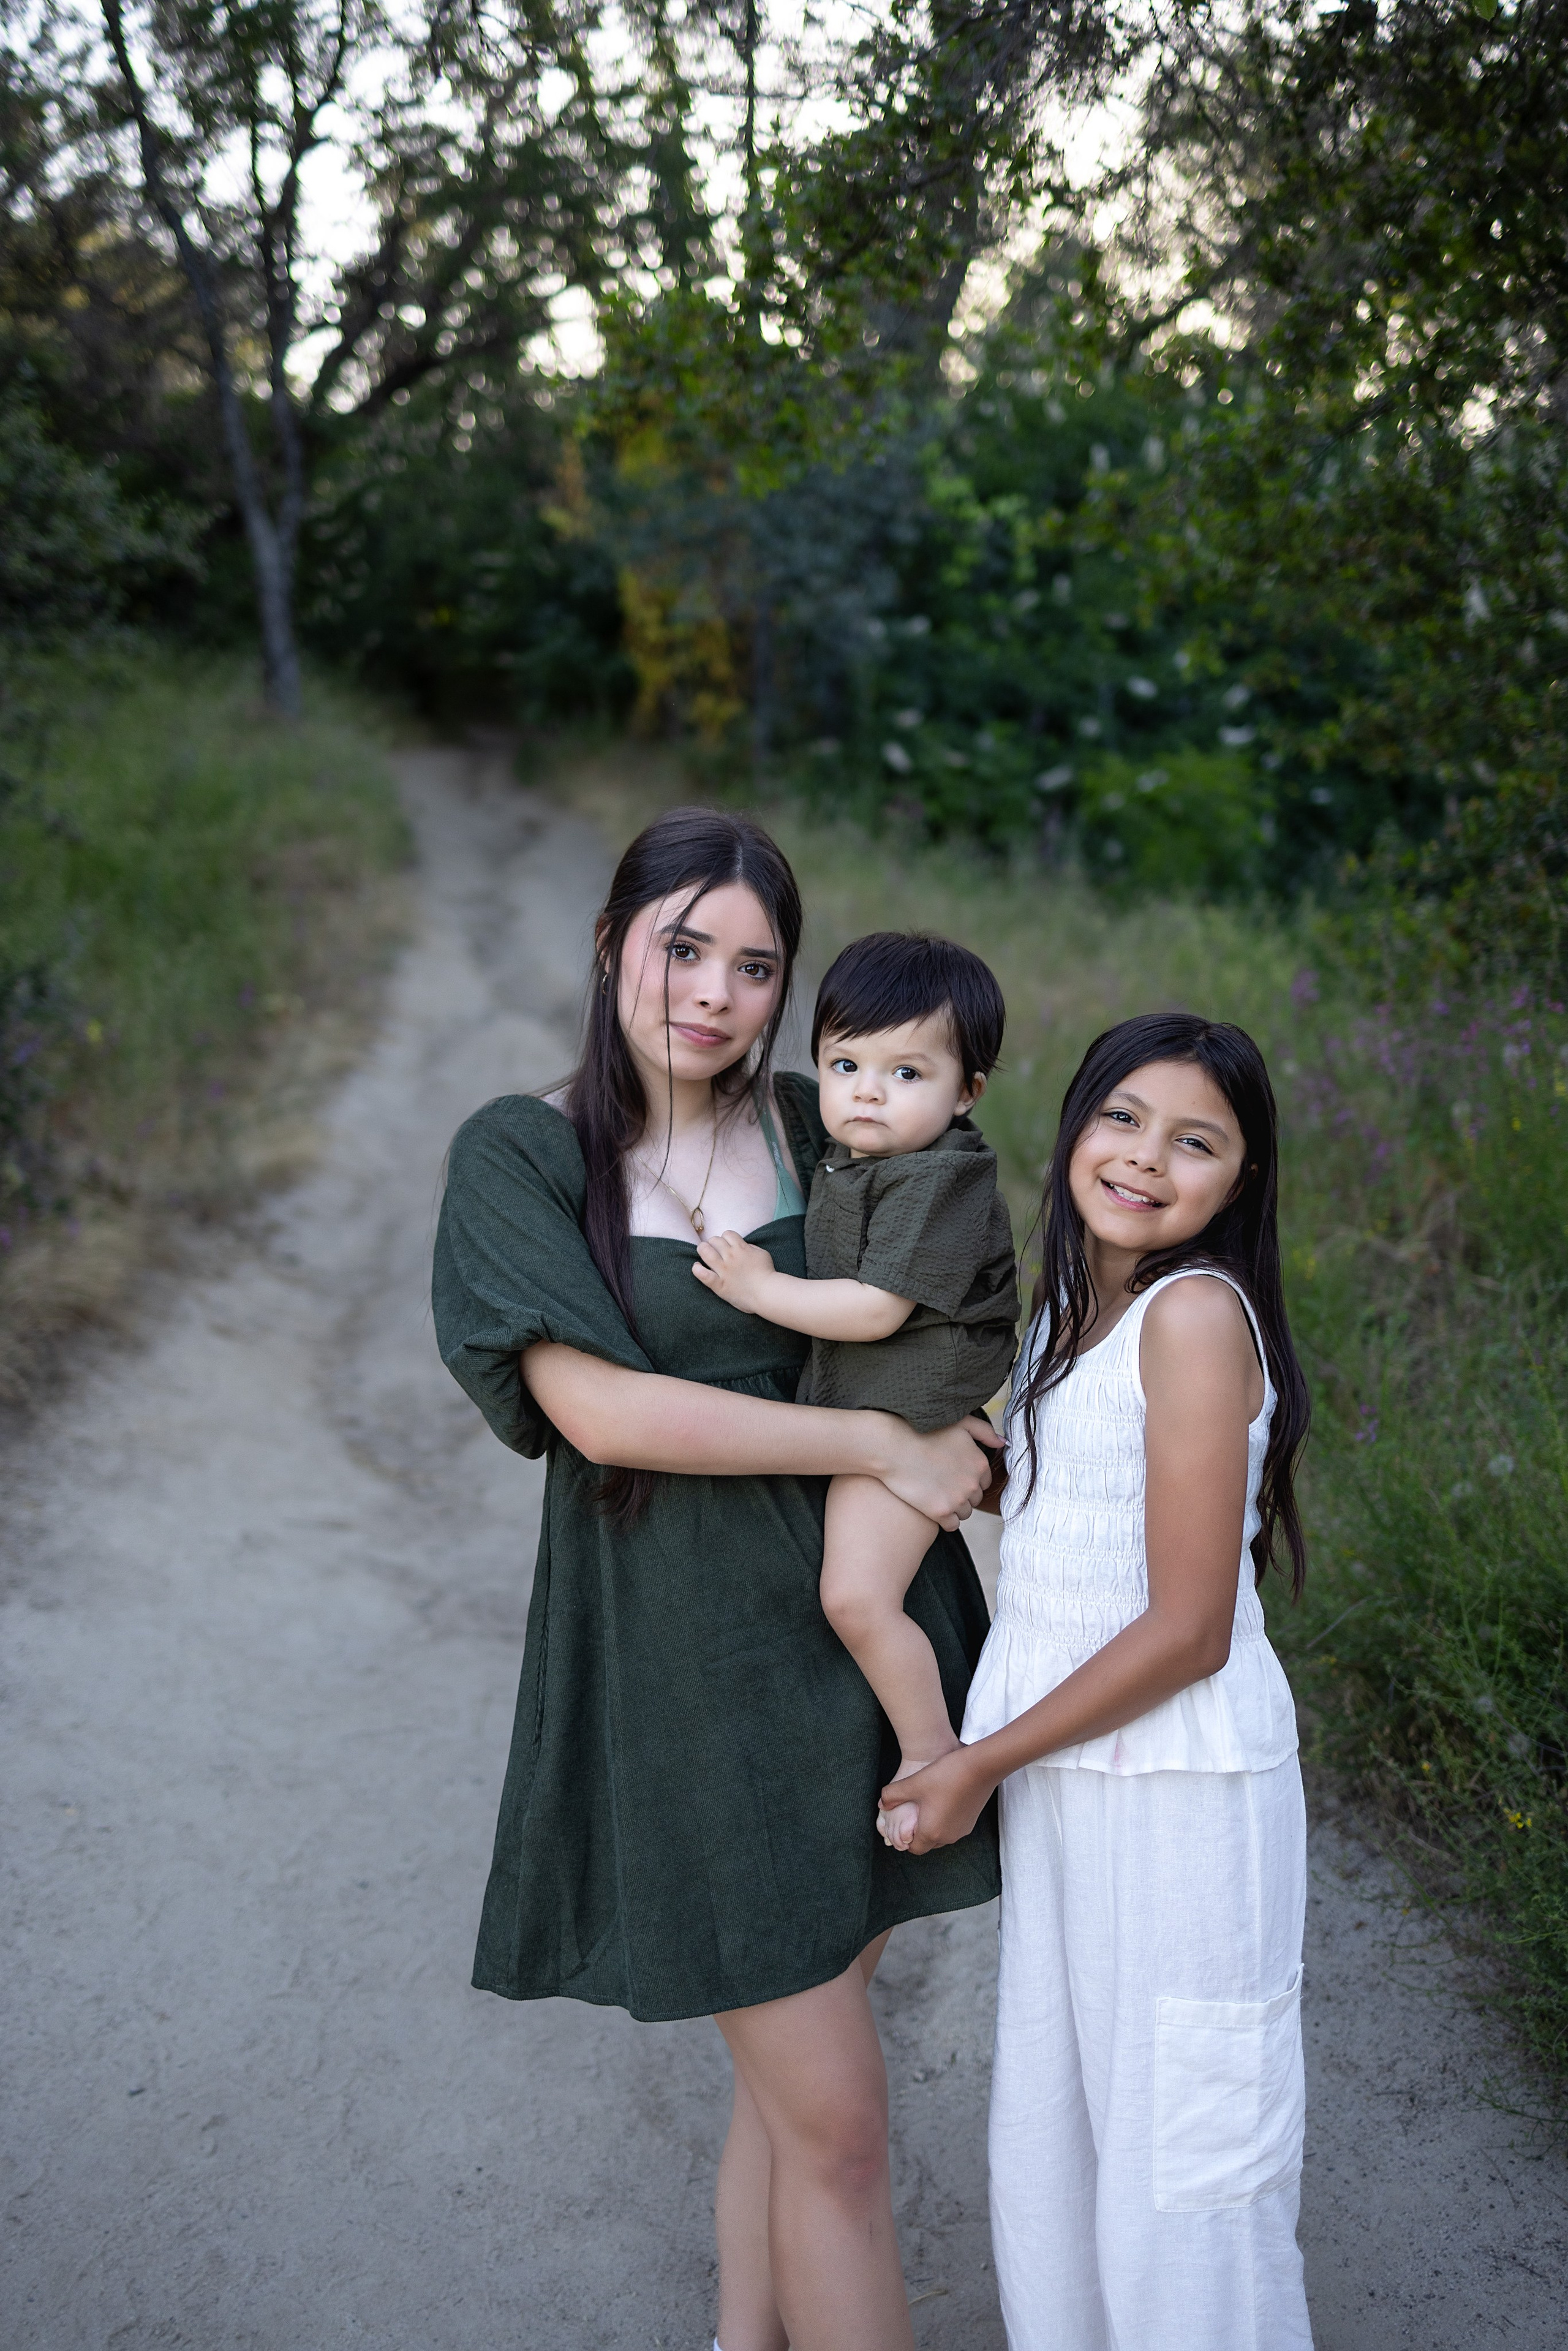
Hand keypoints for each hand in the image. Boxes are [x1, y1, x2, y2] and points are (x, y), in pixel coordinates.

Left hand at [692, 1230, 775, 1313]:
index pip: (727, 1234)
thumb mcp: (762, 1254)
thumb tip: (742, 1245)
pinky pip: (703, 1274)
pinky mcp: (719, 1284)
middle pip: (714, 1240)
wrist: (767, 1292)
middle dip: (713, 1242)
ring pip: (705, 1252)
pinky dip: (697, 1269)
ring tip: (703, 1253)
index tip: (726, 1244)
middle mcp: (730, 1256)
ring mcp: (723, 1270)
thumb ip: (750, 1247)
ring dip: (702, 1250)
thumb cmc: (767, 1273)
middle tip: (714, 1249)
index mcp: (741, 1248)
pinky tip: (697, 1267)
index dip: (725, 1238)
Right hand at [876, 1415, 1002, 1529]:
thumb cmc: (923, 1430)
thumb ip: (985, 1431)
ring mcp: (957, 1499)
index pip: (983, 1480)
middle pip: (975, 1497)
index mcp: (980, 1463)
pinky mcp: (940, 1512)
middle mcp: (973, 1483)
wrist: (892, 1446)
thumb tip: (1003, 1444)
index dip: (968, 1477)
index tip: (952, 1473)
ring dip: (954, 1506)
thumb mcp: (960, 1423)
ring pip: (965, 1512)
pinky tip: (932, 1507)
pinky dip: (945, 1520)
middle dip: (962, 1492)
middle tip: (942, 1483)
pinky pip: (952, 1525)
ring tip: (935, 1493)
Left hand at [879, 1746, 995, 1853]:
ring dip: (932, 1826)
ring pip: (941, 1835)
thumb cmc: (945, 1776)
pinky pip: (953, 1827)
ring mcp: (962, 1830)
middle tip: (912, 1813)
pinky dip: (945, 1820)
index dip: (905, 1838)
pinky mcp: (971, 1821)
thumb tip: (882, 1804)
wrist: (981, 1766)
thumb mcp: (913, 1783)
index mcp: (931, 1833)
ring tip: (926, 1805)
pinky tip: (942, 1799)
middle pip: (928, 1843)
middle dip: (918, 1832)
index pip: (914, 1848)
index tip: (902, 1822)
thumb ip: (892, 1795)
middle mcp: (948, 1836)